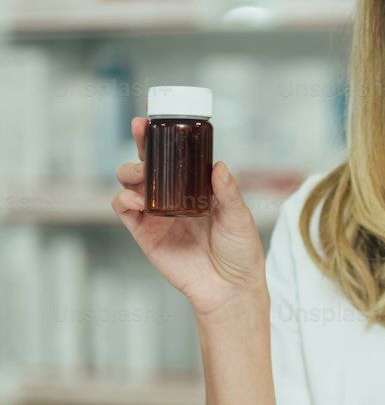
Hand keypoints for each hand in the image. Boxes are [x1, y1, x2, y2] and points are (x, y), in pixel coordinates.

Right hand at [111, 116, 266, 320]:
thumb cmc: (240, 252)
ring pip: (130, 182)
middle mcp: (173, 197)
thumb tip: (219, 165)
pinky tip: (135, 199)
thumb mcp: (240, 217)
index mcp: (196, 187)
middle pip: (149, 162)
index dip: (163, 135)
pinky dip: (123, 199)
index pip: (176, 155)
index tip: (155, 114)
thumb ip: (227, 192)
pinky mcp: (145, 234)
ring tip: (141, 174)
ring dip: (130, 171)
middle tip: (142, 130)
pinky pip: (124, 210)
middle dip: (142, 143)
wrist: (230, 289)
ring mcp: (157, 214)